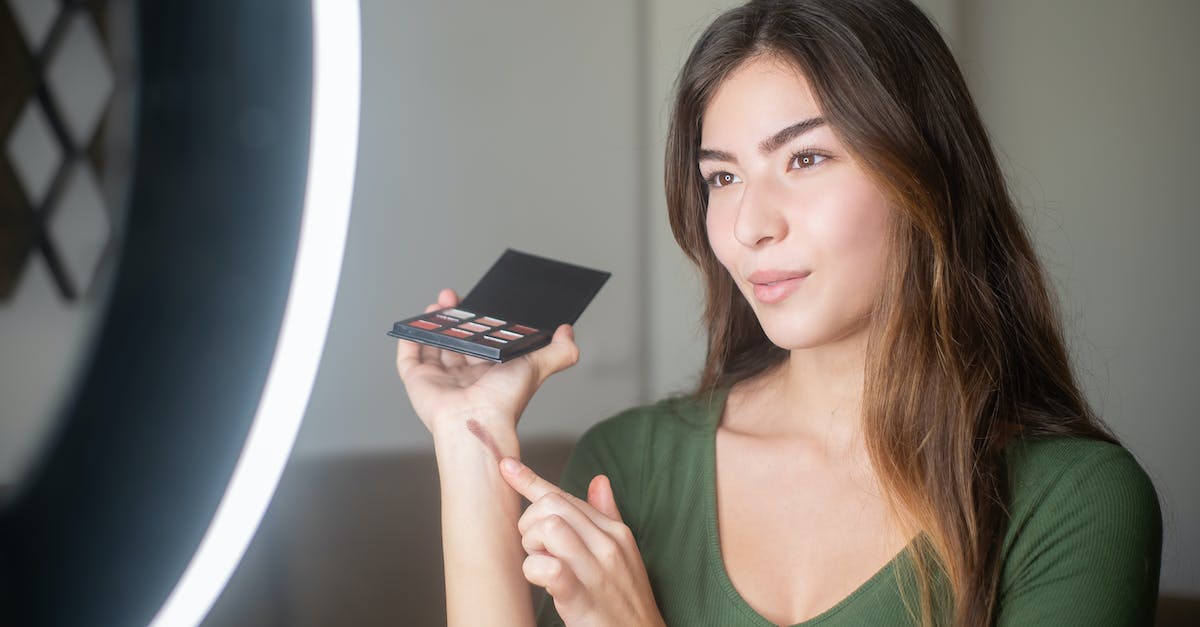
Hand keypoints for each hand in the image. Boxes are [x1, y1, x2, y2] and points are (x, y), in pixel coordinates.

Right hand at [394, 289, 579, 435]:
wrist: (475, 420)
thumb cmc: (505, 399)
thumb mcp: (538, 366)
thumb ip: (560, 351)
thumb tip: (568, 330)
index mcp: (489, 372)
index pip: (482, 341)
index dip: (479, 321)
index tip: (477, 300)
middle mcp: (464, 376)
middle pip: (456, 340)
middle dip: (455, 317)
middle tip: (455, 297)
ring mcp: (439, 379)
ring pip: (433, 345)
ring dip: (433, 323)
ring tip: (439, 304)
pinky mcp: (417, 381)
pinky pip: (408, 357)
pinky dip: (408, 339)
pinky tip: (414, 324)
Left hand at [500, 458, 665, 626]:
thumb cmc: (626, 599)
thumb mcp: (623, 554)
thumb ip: (607, 516)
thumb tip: (599, 480)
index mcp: (614, 531)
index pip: (565, 496)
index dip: (530, 480)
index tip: (506, 467)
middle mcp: (607, 544)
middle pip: (552, 506)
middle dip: (528, 523)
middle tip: (533, 549)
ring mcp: (596, 571)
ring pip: (548, 529)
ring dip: (531, 546)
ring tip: (539, 564)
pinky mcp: (583, 599)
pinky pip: (549, 568)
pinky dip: (534, 570)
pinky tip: (540, 579)